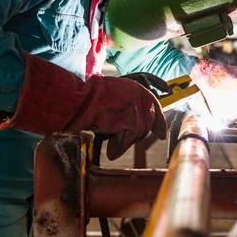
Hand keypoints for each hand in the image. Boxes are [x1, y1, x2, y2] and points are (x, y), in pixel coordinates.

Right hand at [0, 52, 165, 159]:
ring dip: (124, 140)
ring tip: (109, 143)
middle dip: (140, 135)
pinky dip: (120, 146)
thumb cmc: (84, 101)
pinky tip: (111, 150)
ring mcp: (136, 106)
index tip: (161, 134)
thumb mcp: (109, 98)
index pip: (152, 103)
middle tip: (123, 143)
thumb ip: (124, 106)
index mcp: (133, 87)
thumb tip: (135, 124)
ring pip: (139, 132)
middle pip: (148, 120)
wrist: (75, 102)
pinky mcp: (132, 119)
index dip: (158, 120)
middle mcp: (138, 94)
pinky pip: (130, 138)